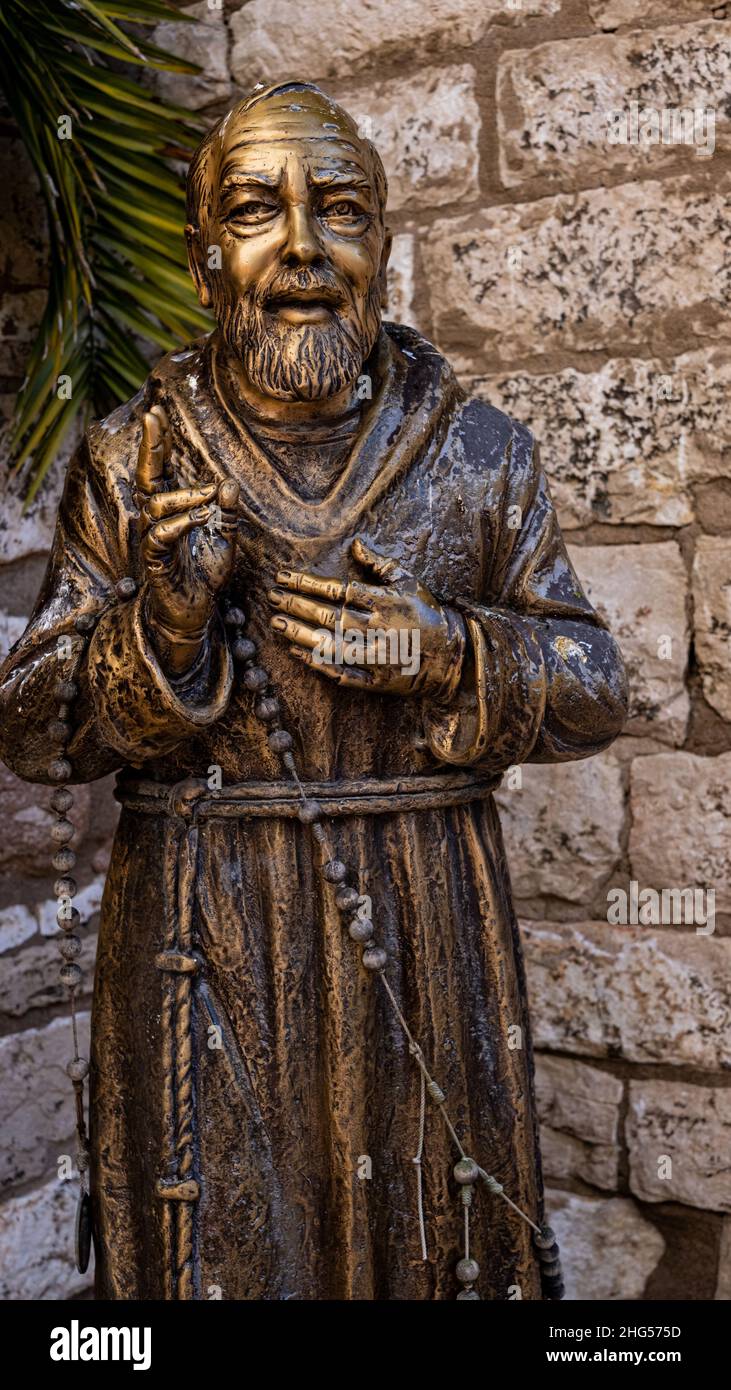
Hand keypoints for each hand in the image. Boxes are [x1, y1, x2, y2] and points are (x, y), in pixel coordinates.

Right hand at [136, 404, 239, 676]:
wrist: (195, 612)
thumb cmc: (204, 573)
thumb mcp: (225, 538)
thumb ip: (228, 513)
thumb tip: (230, 485)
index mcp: (170, 511)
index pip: (158, 471)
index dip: (154, 442)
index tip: (153, 411)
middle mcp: (155, 521)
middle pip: (147, 479)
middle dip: (150, 447)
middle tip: (153, 419)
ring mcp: (153, 541)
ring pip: (156, 506)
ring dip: (185, 496)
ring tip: (210, 498)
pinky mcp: (155, 562)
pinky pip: (160, 536)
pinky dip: (181, 524)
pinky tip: (200, 520)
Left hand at [268, 536, 465, 697]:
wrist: (451, 655)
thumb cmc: (425, 613)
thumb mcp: (408, 582)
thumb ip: (379, 564)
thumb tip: (354, 545)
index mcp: (382, 602)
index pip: (335, 589)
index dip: (306, 583)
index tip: (282, 576)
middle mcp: (376, 629)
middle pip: (327, 615)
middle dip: (296, 605)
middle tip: (271, 597)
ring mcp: (374, 656)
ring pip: (329, 644)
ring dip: (300, 634)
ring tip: (277, 623)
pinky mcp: (374, 679)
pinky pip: (341, 672)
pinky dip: (317, 663)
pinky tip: (297, 653)